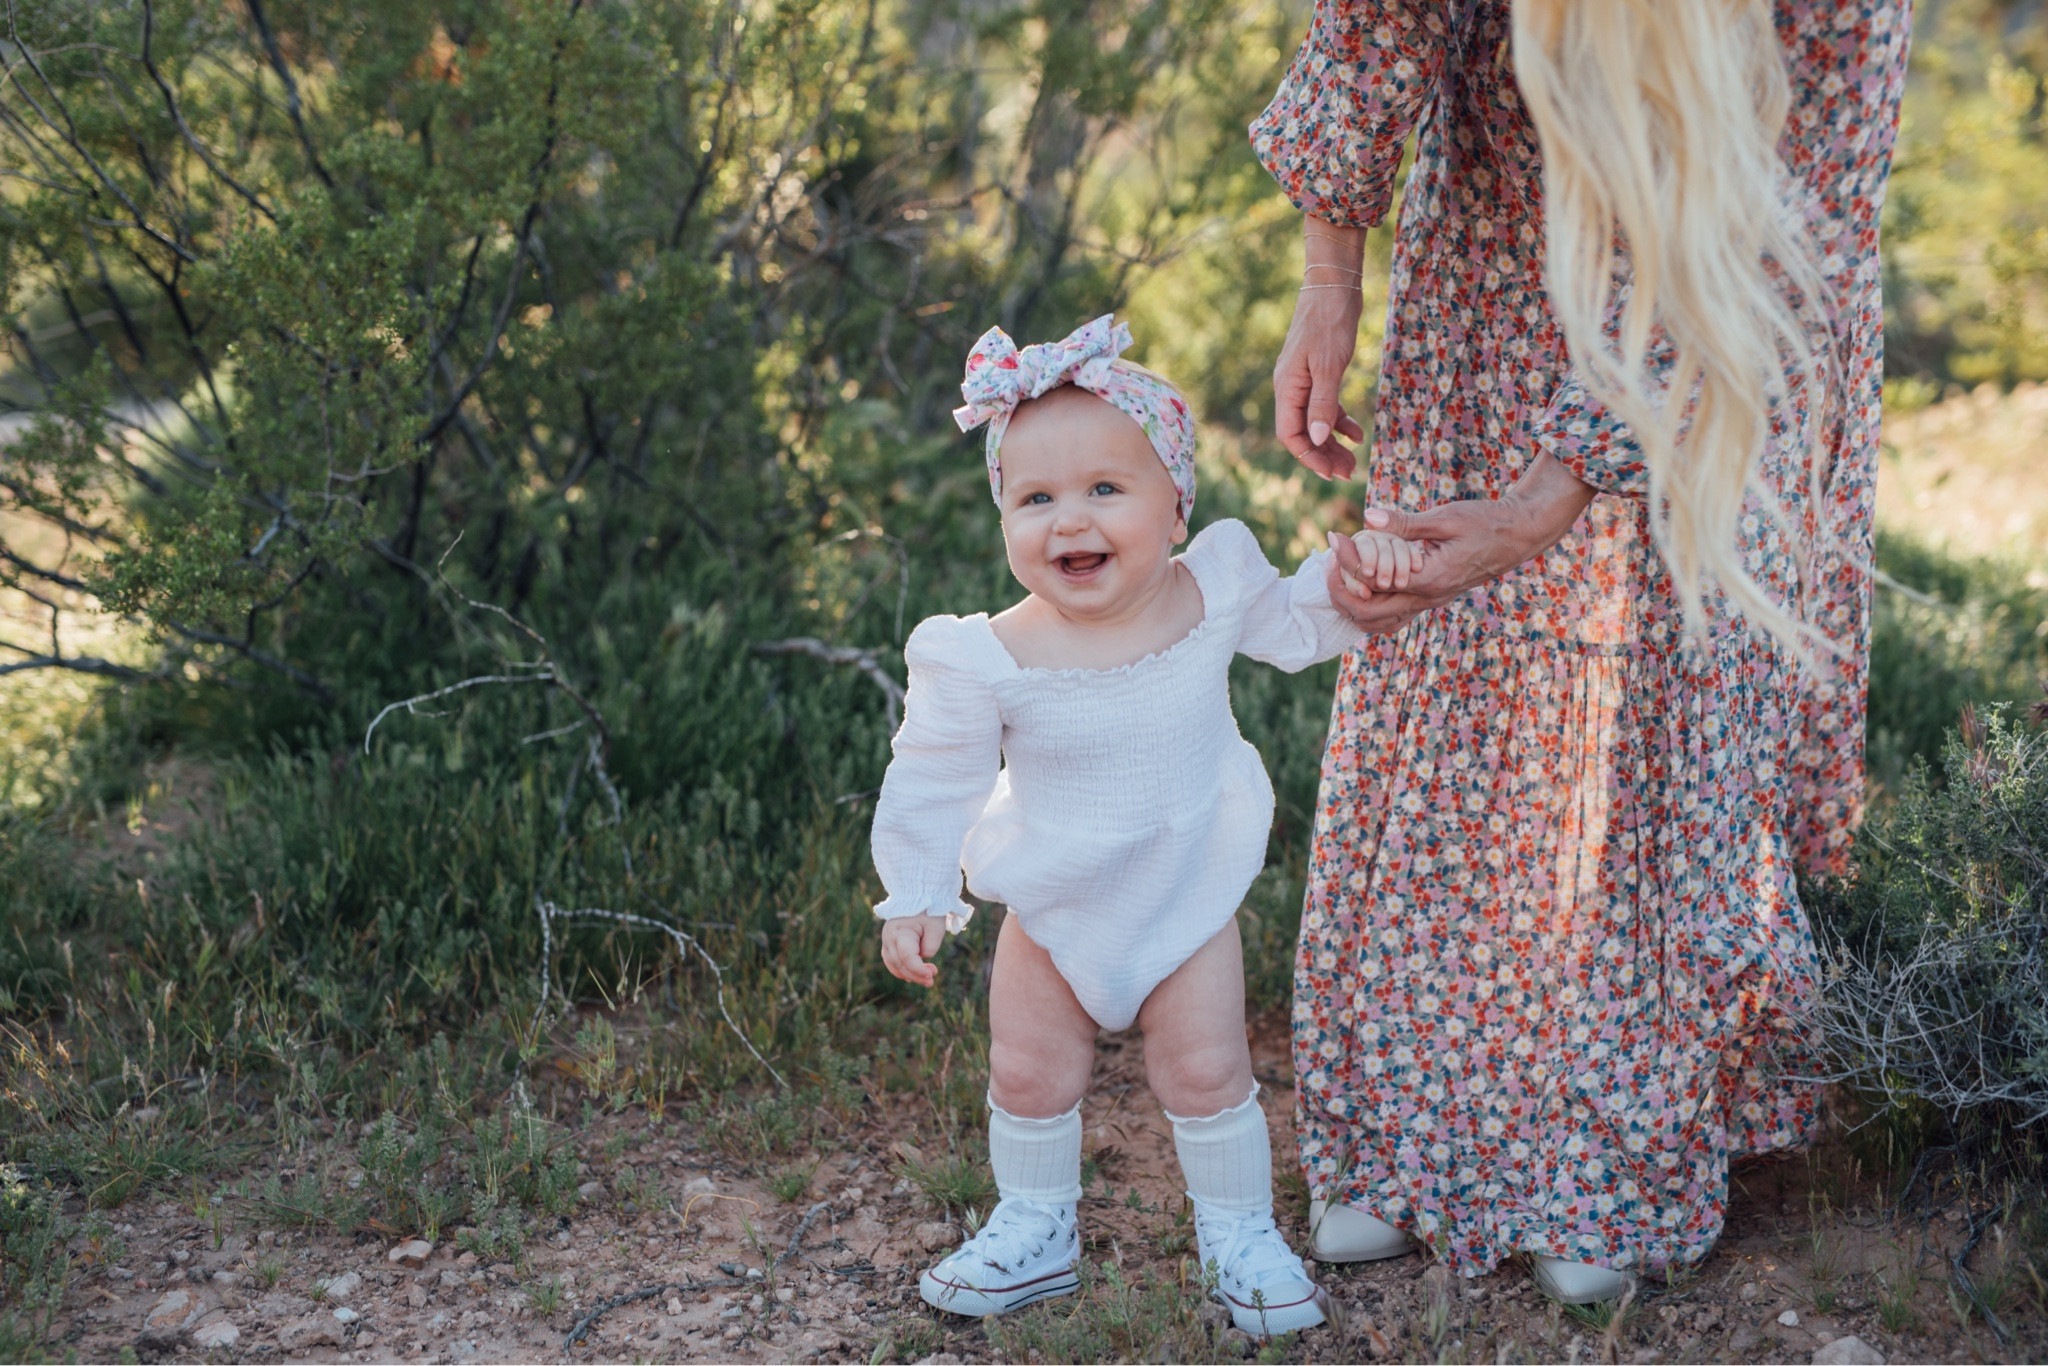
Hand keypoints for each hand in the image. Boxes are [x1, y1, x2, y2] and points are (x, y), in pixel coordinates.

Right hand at [880, 914, 946, 987]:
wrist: (917, 895)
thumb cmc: (928, 910)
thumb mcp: (936, 927)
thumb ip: (930, 946)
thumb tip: (923, 958)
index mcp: (900, 932)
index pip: (907, 958)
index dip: (919, 970)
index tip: (932, 974)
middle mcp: (889, 937)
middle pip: (900, 964)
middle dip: (916, 975)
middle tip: (932, 979)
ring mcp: (886, 940)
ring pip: (894, 965)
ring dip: (909, 975)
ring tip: (926, 979)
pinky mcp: (888, 942)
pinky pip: (892, 961)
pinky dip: (901, 970)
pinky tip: (913, 976)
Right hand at [1274, 217, 1368, 477]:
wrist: (1334, 285)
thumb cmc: (1330, 322)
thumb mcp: (1329, 364)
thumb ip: (1322, 403)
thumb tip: (1315, 439)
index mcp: (1287, 388)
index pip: (1290, 435)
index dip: (1309, 457)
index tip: (1331, 474)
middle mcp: (1291, 388)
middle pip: (1302, 433)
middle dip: (1323, 456)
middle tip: (1348, 474)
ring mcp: (1304, 381)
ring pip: (1314, 423)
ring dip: (1332, 443)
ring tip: (1354, 461)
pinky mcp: (1319, 372)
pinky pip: (1325, 406)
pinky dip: (1339, 422)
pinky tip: (1356, 433)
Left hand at [1323, 452, 1598, 632]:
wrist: (1519, 534)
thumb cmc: (1485, 521)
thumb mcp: (1445, 517)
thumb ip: (1405, 523)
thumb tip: (1368, 518)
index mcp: (1428, 581)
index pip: (1371, 584)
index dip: (1346, 563)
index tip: (1334, 538)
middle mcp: (1427, 599)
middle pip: (1367, 616)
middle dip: (1340, 593)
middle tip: (1327, 562)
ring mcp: (1430, 601)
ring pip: (1380, 622)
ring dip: (1353, 604)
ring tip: (1339, 574)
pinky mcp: (1432, 596)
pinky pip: (1394, 614)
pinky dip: (1371, 604)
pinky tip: (1362, 581)